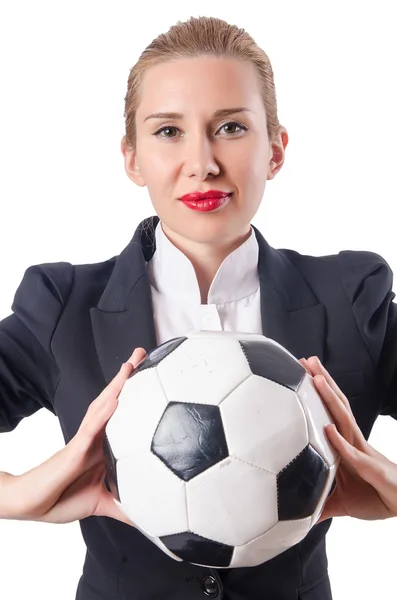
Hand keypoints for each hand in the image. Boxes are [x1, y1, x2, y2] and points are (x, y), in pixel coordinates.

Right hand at [0, 347, 146, 524]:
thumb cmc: (61, 498)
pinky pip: (90, 429)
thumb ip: (124, 506)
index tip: (155, 375)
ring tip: (132, 364)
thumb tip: (149, 516)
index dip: (136, 392)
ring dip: (118, 385)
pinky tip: (116, 400)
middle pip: (115, 400)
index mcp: (104, 445)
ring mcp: (84, 440)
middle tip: (144, 353)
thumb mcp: (102, 503)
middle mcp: (96, 436)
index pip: (123, 412)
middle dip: (129, 376)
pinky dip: (104, 413)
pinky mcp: (74, 450)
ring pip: (104, 407)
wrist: (32, 505)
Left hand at [299, 356, 396, 522]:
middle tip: (305, 360)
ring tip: (317, 378)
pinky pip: (353, 455)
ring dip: (330, 398)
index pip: (327, 412)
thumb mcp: (339, 502)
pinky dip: (340, 442)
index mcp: (343, 444)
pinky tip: (329, 430)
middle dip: (322, 381)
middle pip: (336, 405)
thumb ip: (319, 502)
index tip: (298, 373)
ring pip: (344, 420)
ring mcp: (363, 452)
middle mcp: (353, 441)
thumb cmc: (375, 497)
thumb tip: (297, 511)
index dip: (315, 393)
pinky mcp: (373, 469)